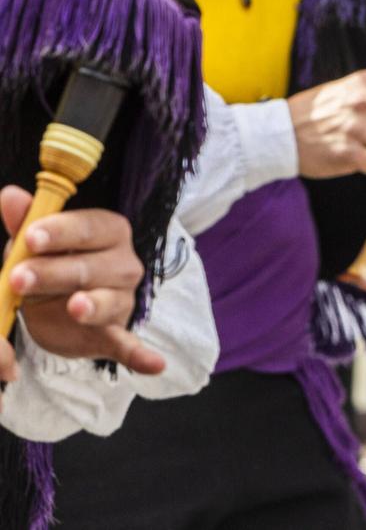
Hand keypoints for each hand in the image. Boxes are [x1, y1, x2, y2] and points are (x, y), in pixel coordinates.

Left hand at [2, 185, 164, 374]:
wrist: (53, 308)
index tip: (31, 237)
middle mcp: (123, 263)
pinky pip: (129, 344)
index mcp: (107, 232)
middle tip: (19, 278)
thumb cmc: (47, 265)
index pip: (90, 226)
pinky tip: (155, 365)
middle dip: (56, 272)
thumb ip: (26, 222)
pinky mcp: (113, 333)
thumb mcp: (34, 244)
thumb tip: (11, 197)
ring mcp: (121, 299)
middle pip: (94, 266)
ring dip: (92, 305)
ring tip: (74, 307)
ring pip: (108, 301)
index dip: (62, 231)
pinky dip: (141, 355)